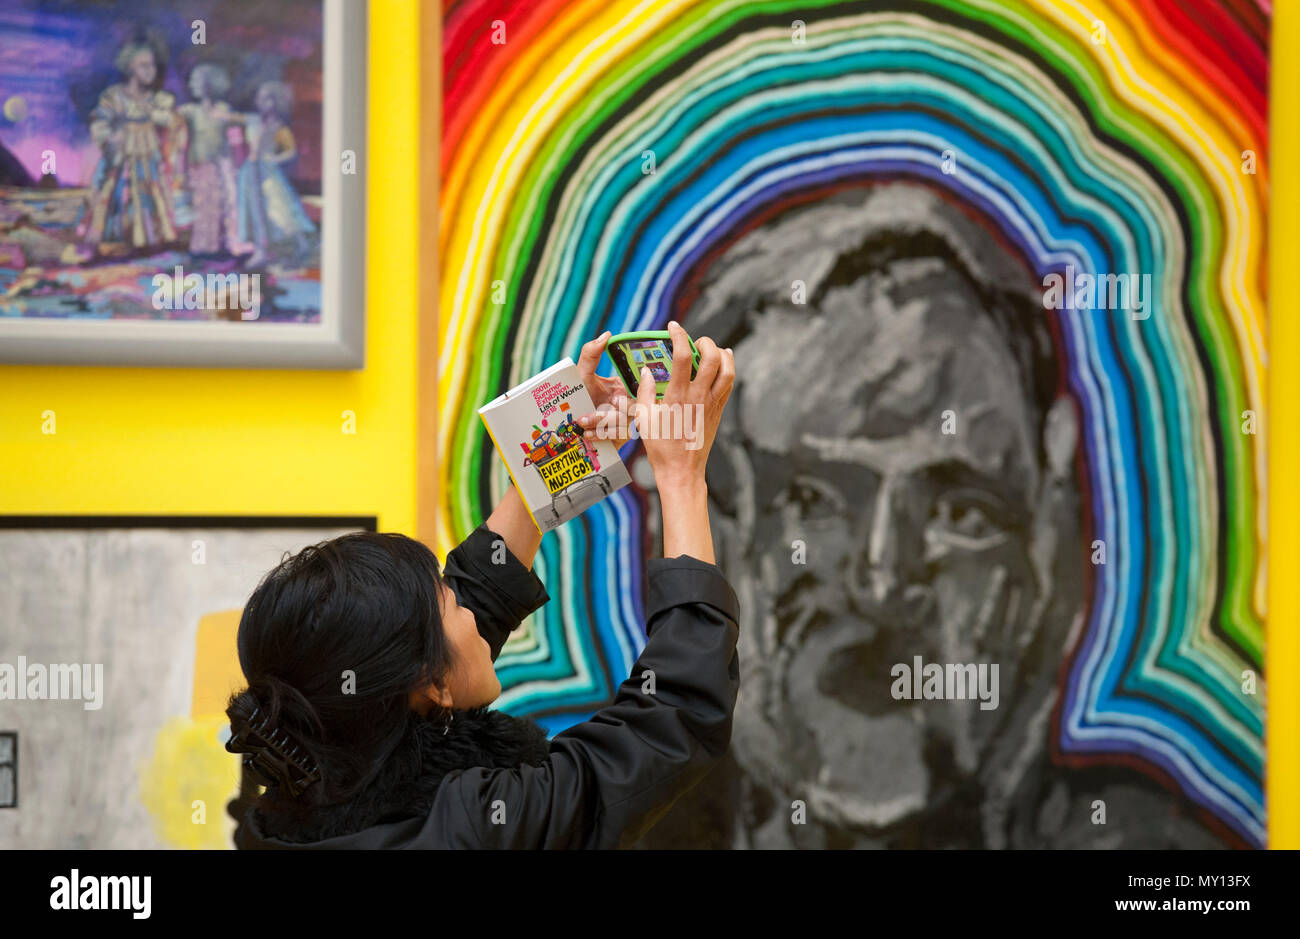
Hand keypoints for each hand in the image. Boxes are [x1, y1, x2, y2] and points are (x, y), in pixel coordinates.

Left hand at [575, 330, 634, 446]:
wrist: (568, 425)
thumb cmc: (578, 397)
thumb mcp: (583, 374)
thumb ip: (591, 354)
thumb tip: (607, 335)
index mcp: (625, 388)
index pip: (639, 388)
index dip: (630, 394)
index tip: (614, 398)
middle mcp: (629, 406)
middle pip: (631, 409)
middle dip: (613, 412)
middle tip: (600, 412)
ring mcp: (626, 423)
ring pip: (623, 424)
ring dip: (601, 423)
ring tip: (582, 421)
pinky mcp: (620, 438)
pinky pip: (616, 437)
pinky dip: (600, 435)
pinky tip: (586, 433)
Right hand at [633, 321, 732, 488]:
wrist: (682, 471)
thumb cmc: (661, 447)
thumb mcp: (644, 418)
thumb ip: (645, 391)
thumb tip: (647, 371)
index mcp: (677, 397)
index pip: (682, 356)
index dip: (679, 336)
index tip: (674, 327)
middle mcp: (698, 397)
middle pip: (712, 357)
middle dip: (704, 342)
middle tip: (693, 341)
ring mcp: (712, 404)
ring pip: (728, 369)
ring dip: (721, 353)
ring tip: (709, 349)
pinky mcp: (719, 411)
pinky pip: (729, 383)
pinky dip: (728, 368)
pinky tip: (722, 361)